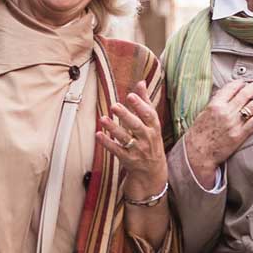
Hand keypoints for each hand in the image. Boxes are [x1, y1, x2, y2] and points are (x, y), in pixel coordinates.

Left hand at [97, 80, 166, 197]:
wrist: (152, 170)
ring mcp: (138, 150)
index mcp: (154, 127)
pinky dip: (107, 143)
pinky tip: (98, 134)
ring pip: (125, 138)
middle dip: (126, 116)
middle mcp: (147, 138)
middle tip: (115, 106)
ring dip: (113, 128)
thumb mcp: (152, 122)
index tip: (131, 95)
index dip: (140, 105)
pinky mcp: (128, 159)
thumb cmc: (150, 139)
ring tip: (103, 118)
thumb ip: (145, 102)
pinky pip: (116, 150)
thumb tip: (141, 82)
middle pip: (136, 126)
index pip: (149, 115)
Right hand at [181, 80, 252, 185]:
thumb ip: (215, 103)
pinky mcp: (240, 135)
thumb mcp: (203, 114)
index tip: (244, 82)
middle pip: (245, 94)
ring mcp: (234, 124)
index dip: (240, 83)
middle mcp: (226, 112)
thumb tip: (225, 94)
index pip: (231, 88)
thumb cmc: (198, 134)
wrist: (197, 154)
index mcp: (215, 105)